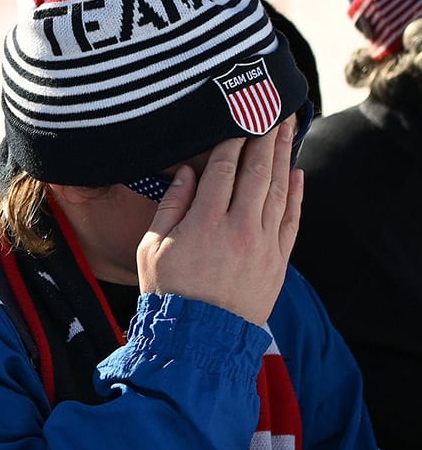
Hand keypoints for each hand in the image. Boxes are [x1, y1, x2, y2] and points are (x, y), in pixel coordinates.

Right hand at [134, 124, 300, 325]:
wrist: (198, 338)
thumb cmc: (168, 293)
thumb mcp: (152, 249)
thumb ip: (171, 207)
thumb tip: (189, 174)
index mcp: (203, 223)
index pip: (221, 171)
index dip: (230, 143)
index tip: (237, 121)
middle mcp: (238, 228)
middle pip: (256, 172)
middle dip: (265, 138)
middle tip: (272, 110)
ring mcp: (262, 244)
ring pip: (277, 190)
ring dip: (283, 157)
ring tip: (286, 130)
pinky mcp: (278, 260)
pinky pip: (291, 219)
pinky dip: (297, 193)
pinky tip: (297, 172)